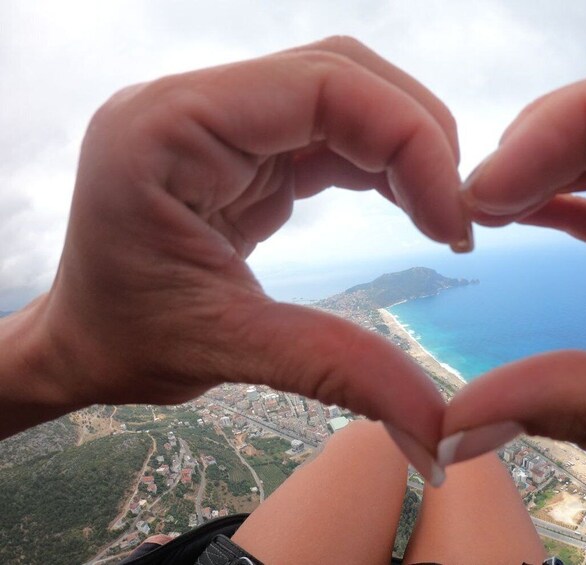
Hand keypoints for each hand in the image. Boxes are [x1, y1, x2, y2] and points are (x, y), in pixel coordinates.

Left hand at [0, 37, 469, 480]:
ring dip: (406, 146)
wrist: (85, 342)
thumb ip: (336, 370)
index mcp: (168, 128)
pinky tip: (411, 205)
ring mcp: (221, 119)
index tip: (452, 222)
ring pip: (344, 93)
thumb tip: (436, 430)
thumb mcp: (226, 349)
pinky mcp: (245, 145)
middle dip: (416, 136)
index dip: (408, 140)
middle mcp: (194, 104)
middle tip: (456, 217)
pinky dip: (383, 163)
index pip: (320, 84)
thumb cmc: (125, 341)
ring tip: (440, 214)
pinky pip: (332, 131)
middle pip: (340, 74)